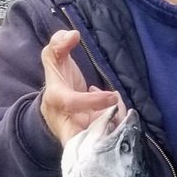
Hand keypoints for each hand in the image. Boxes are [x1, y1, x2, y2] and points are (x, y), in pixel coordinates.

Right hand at [39, 30, 120, 145]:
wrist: (55, 111)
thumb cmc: (58, 83)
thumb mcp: (53, 61)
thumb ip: (59, 45)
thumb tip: (73, 34)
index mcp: (56, 99)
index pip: (71, 102)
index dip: (93, 101)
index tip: (113, 96)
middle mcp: (64, 122)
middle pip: (86, 134)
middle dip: (108, 127)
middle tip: (122, 115)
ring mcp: (78, 135)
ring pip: (101, 140)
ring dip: (118, 127)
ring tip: (120, 111)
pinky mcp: (91, 142)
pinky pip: (108, 141)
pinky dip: (118, 129)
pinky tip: (117, 116)